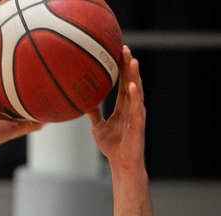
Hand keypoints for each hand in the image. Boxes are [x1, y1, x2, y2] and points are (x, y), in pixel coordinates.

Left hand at [89, 46, 145, 172]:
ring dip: (134, 75)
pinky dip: (136, 96)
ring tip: (131, 60)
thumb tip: (83, 103)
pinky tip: (133, 85)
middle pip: (131, 80)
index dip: (120, 67)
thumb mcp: (98, 127)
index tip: (116, 51)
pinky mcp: (138, 123)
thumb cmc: (112, 146)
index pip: (122, 82)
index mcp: (123, 106)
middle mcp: (132, 106)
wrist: (122, 164)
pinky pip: (137, 107)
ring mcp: (136, 113)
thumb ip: (94, 114)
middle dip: (128, 64)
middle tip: (123, 47)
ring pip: (137, 90)